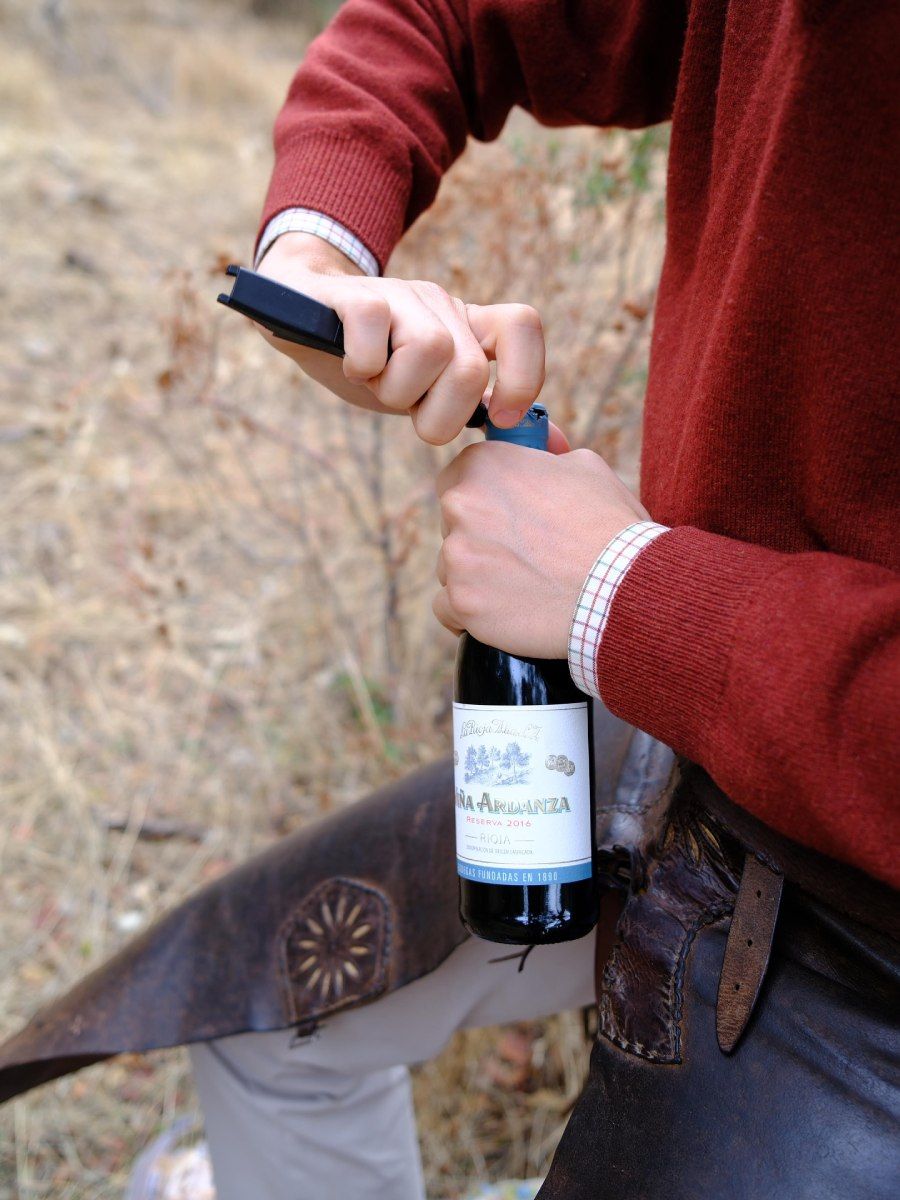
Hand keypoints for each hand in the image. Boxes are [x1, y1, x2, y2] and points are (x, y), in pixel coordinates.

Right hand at [254, 233, 546, 444]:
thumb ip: (488, 411)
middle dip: (437, 413)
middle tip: (408, 409)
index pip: (521, 327)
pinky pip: (375, 328)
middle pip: (468, 367)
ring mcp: (398, 295)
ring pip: (430, 350)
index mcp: (467, 326)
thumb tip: (557, 445)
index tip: (498, 417)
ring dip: (399, 391)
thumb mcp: (433, 390)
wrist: (298, 312)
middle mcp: (439, 304)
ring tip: (377, 384)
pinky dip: (364, 365)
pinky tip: (352, 367)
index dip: (522, 376)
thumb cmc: (375, 362)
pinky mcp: (354, 295)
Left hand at [434, 442, 649, 657]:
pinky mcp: (462, 602)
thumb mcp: (584, 467)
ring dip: (477, 576)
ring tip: (524, 586)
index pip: (459, 478)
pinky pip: (449, 608)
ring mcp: (457, 557)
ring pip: (452, 568)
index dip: (483, 498)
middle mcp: (459, 506)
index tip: (505, 514)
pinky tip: (506, 612)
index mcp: (483, 466)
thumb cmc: (608, 527)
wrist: (620, 590)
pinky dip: (473, 612)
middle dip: (481, 539)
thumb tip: (541, 450)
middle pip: (453, 526)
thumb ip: (546, 457)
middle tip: (525, 554)